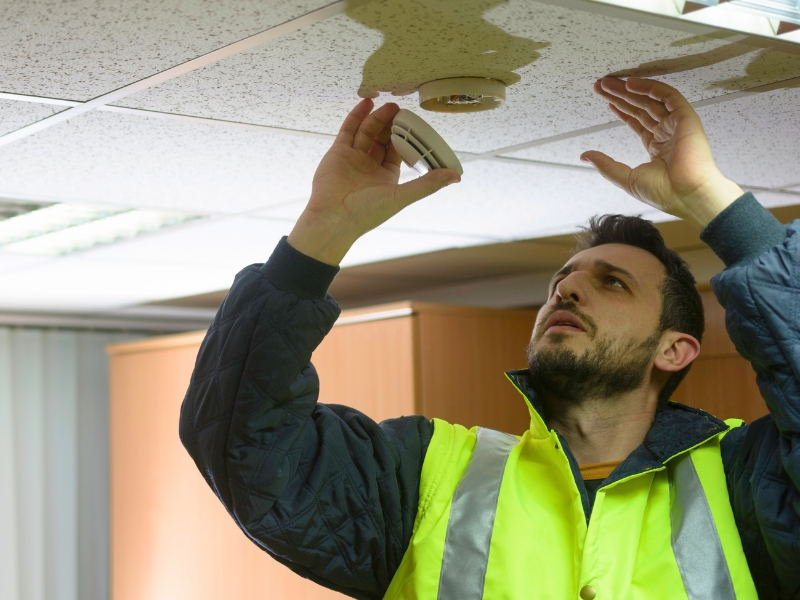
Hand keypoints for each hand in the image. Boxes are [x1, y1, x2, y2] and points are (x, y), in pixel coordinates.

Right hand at [287, 99, 460, 264]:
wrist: (333, 217)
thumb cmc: (366, 213)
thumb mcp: (402, 196)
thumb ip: (427, 184)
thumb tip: (456, 176)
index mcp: (386, 176)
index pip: (398, 150)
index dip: (406, 137)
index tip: (414, 123)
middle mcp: (369, 166)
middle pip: (383, 138)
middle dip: (392, 124)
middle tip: (401, 110)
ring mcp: (353, 157)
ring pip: (367, 132)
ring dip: (377, 117)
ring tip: (389, 105)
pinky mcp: (338, 152)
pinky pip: (348, 130)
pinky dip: (357, 116)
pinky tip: (367, 103)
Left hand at [581, 77, 742, 227]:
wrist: (686, 195)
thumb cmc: (664, 193)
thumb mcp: (626, 178)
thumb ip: (605, 165)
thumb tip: (585, 155)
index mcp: (657, 147)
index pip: (637, 121)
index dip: (621, 109)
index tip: (605, 100)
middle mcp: (667, 133)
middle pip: (640, 107)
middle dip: (620, 96)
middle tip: (601, 85)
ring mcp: (676, 124)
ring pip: (650, 99)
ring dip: (629, 89)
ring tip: (608, 82)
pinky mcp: (686, 117)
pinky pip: (668, 96)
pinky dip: (650, 88)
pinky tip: (631, 84)